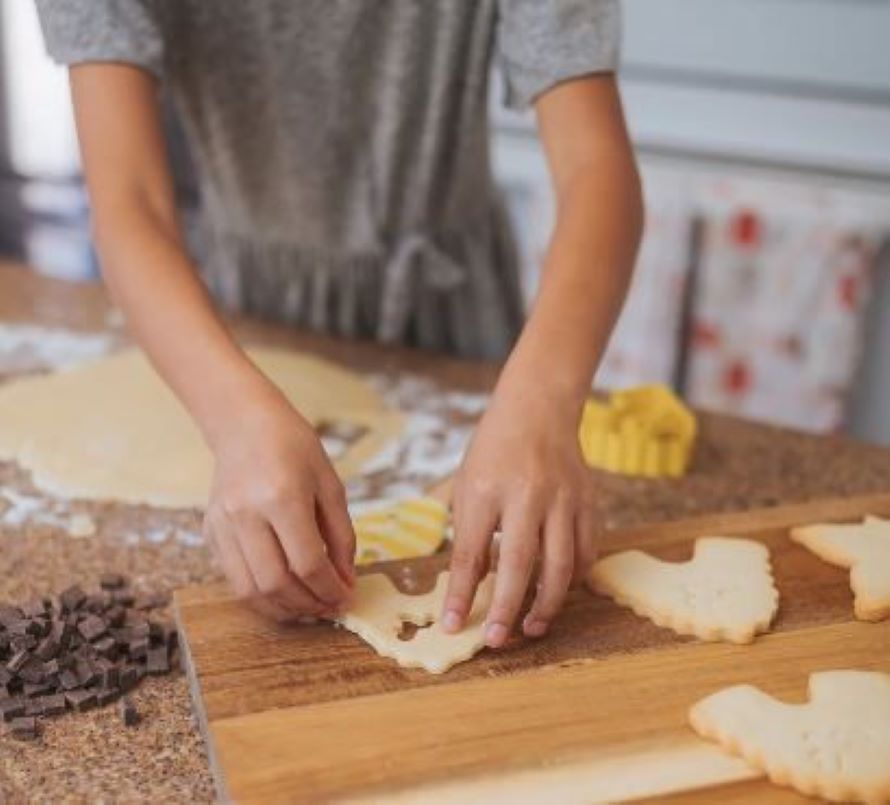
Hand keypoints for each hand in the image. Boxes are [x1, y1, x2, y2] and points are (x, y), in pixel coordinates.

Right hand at [203, 389, 354, 621]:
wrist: (245, 424)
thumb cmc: (294, 448)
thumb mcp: (330, 485)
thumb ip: (341, 536)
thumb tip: (345, 582)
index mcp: (282, 497)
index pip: (307, 562)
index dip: (330, 589)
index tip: (346, 598)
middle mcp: (246, 514)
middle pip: (275, 583)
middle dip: (307, 605)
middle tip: (329, 607)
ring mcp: (222, 525)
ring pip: (249, 590)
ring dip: (283, 608)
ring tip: (308, 606)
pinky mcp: (210, 532)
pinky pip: (234, 578)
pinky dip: (260, 595)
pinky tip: (283, 590)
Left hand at [442, 383, 597, 646]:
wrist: (538, 409)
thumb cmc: (494, 450)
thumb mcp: (467, 485)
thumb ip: (470, 535)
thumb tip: (474, 588)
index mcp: (485, 489)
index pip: (470, 552)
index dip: (462, 594)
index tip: (453, 625)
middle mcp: (526, 494)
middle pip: (519, 563)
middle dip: (507, 608)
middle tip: (496, 640)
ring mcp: (562, 498)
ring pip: (561, 564)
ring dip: (546, 604)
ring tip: (530, 628)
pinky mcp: (587, 502)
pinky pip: (585, 551)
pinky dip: (573, 579)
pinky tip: (558, 593)